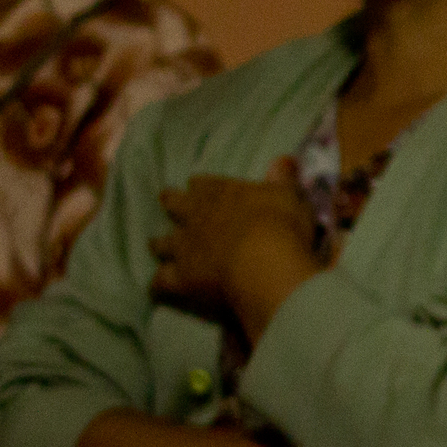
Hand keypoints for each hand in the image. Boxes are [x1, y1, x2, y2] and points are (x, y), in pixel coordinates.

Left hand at [151, 158, 316, 329]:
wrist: (264, 265)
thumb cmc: (281, 228)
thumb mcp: (288, 196)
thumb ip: (282, 179)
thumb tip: (284, 159)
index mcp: (219, 193)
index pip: (203, 184)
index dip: (201, 186)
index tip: (198, 186)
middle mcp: (195, 216)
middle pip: (174, 205)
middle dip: (171, 203)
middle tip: (168, 203)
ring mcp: (184, 248)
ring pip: (162, 243)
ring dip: (160, 244)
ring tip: (157, 246)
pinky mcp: (181, 277)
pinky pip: (161, 281)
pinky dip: (159, 284)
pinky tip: (157, 287)